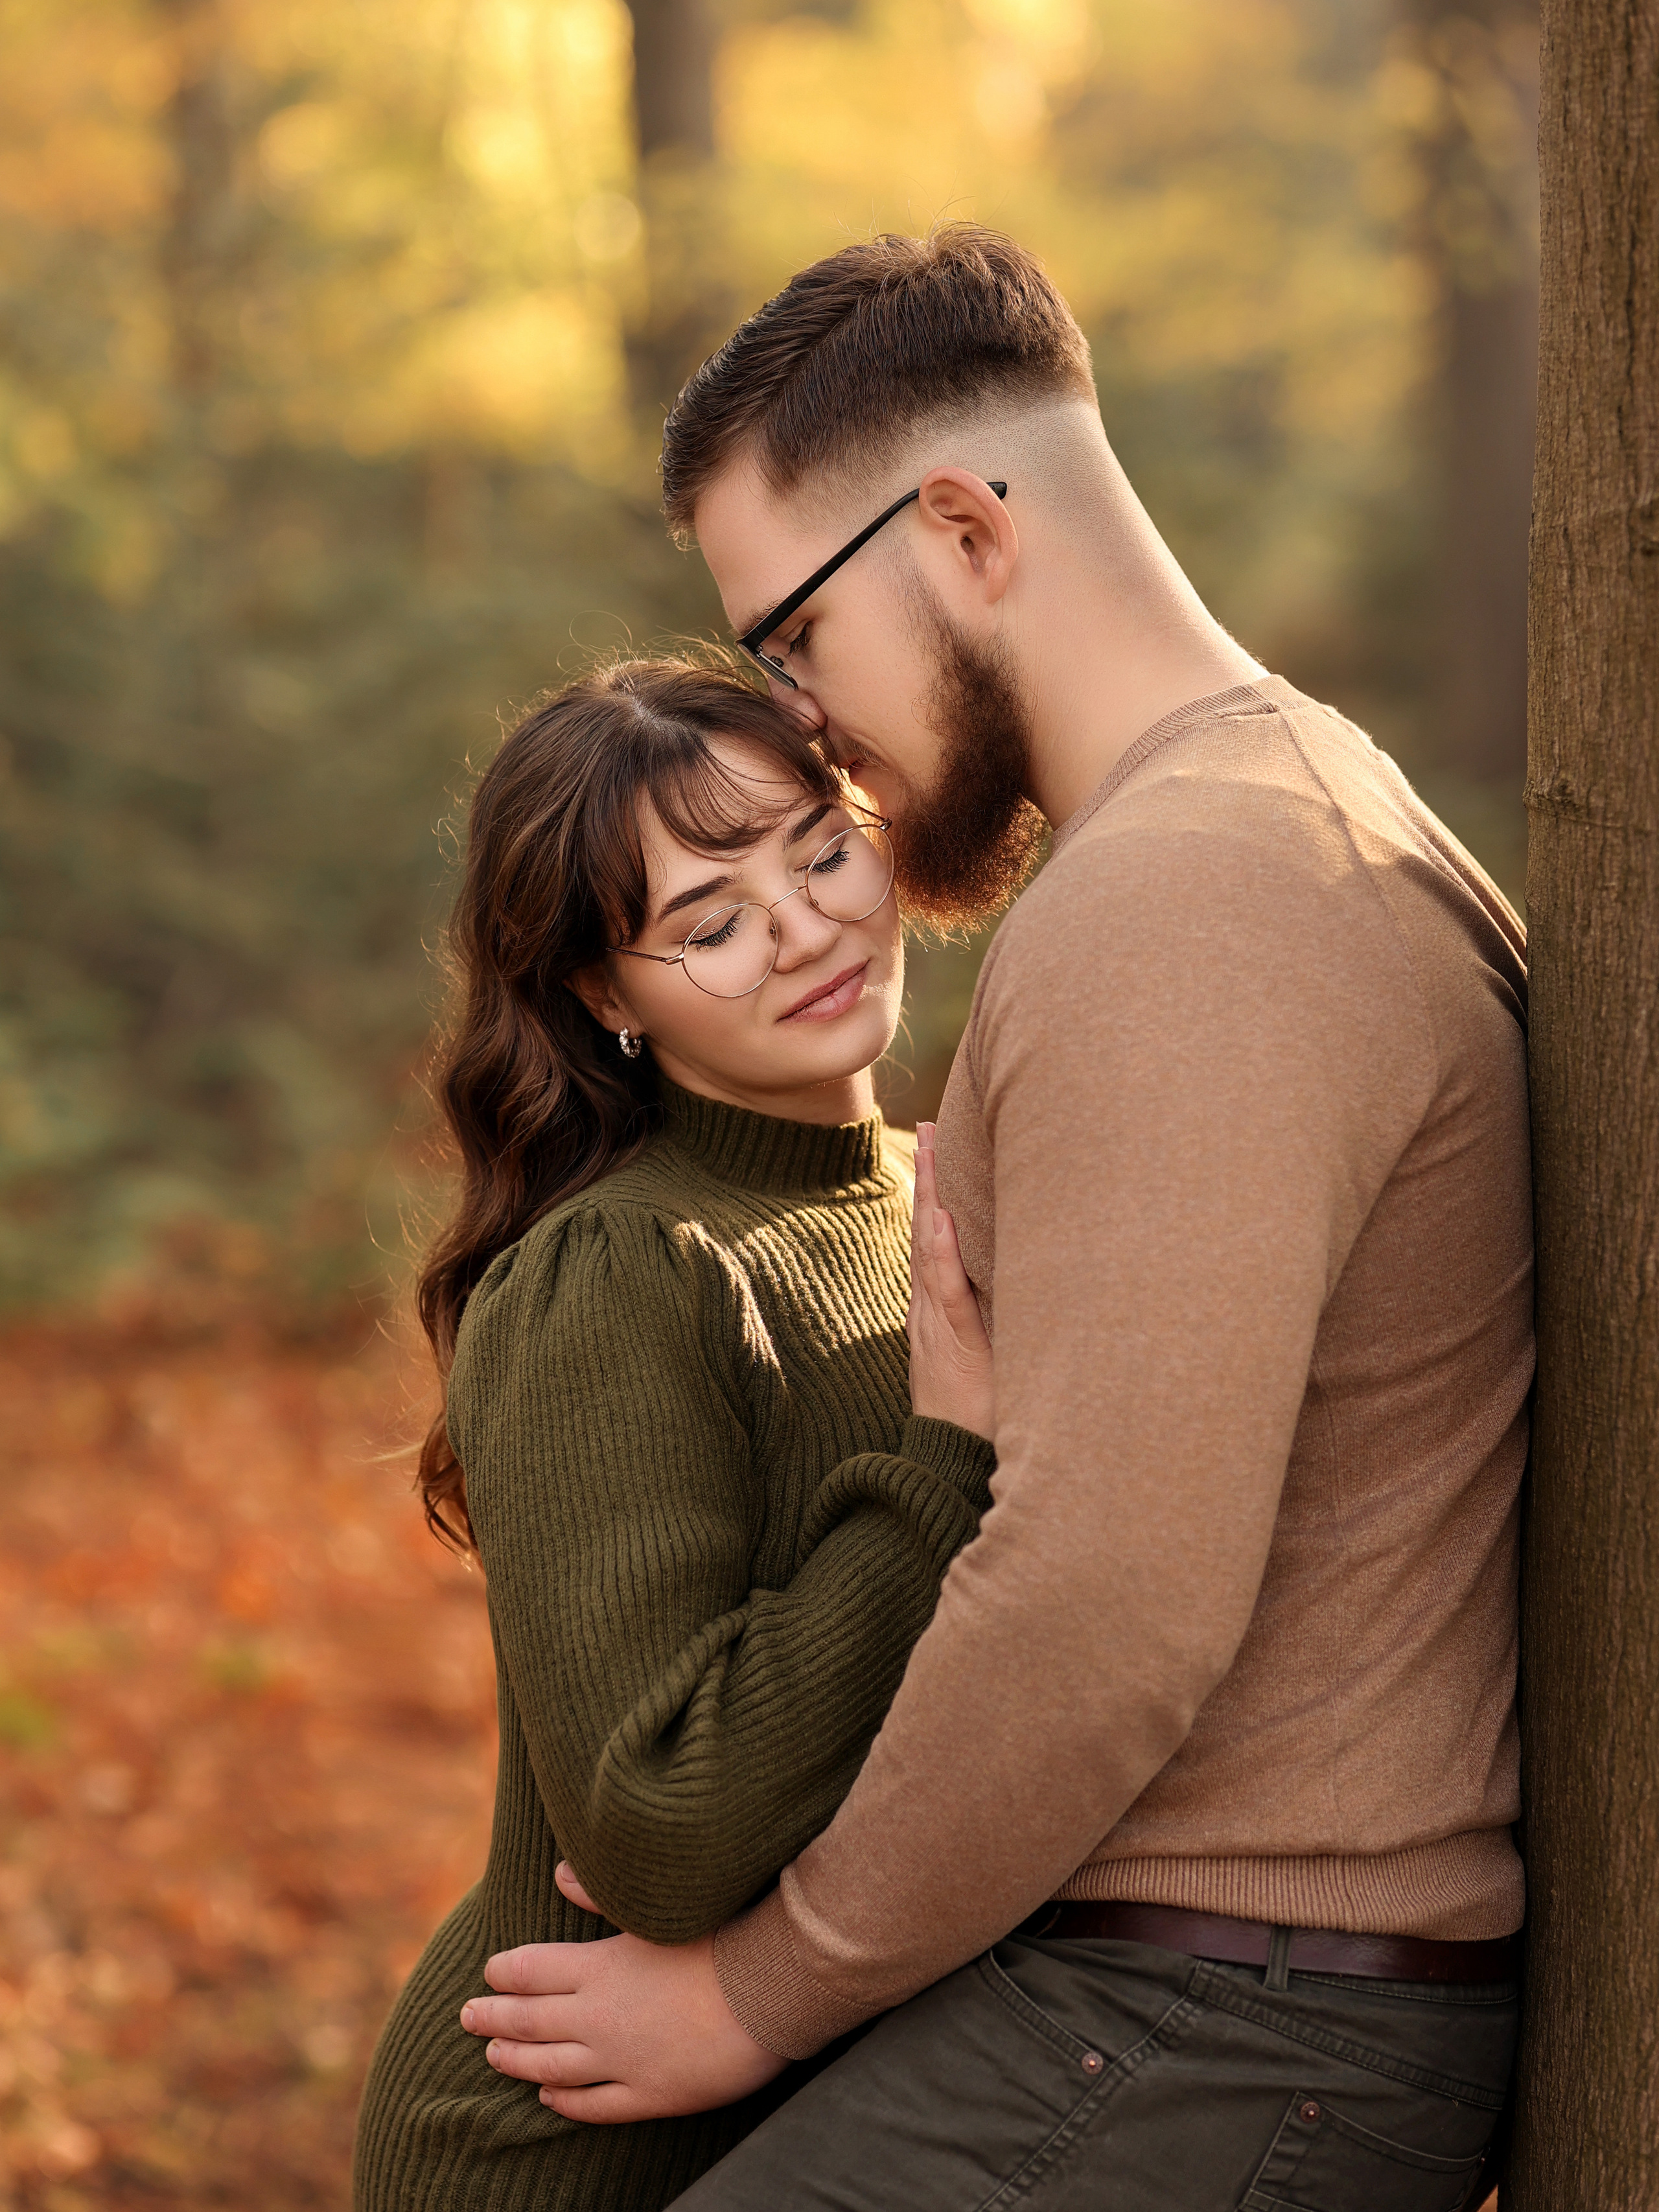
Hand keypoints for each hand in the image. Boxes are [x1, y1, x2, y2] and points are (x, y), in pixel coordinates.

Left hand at [459, 1863, 786, 2121]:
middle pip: (530, 2020)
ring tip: (493, 2055)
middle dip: (493, 2017)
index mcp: (599, 1966)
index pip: (530, 1970)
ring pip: (550, 2067)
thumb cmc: (720, 1936)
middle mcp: (599, 2018)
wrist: (771, 1990)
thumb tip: (558, 1874)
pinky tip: (547, 2096)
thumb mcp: (657, 1906)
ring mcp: (621, 2062)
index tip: (488, 1972)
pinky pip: (593, 2106)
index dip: (503, 1973)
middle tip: (467, 2016)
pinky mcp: (649, 2096)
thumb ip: (602, 1895)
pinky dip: (563, 2101)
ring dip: (516, 2060)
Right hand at [908, 1122, 994, 1439]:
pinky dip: (942, 1258)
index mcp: (941, 1308)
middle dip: (930, 1177)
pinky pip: (947, 1296)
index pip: (935, 1238)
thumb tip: (1036, 1282)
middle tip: (932, 1126)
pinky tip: (943, 1222)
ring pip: (931, 1251)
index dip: (937, 1192)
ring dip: (931, 1199)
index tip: (940, 1145)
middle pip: (927, 1229)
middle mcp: (932, 1309)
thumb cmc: (982, 1413)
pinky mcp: (952, 1347)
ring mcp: (938, 1325)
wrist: (951, 1463)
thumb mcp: (991, 1355)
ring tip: (932, 1150)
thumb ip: (999, 1319)